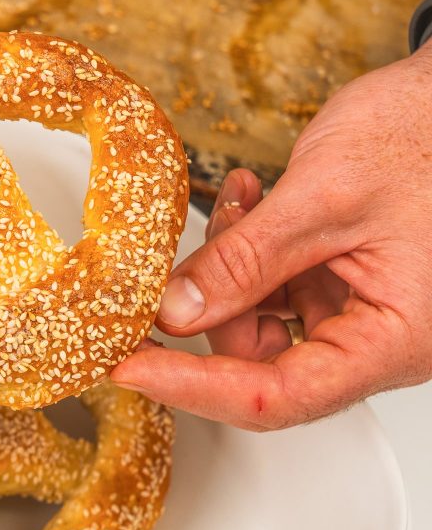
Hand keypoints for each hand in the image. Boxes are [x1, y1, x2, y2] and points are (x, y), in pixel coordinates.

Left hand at [111, 45, 431, 430]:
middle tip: (168, 269)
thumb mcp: (324, 197)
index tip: (127, 366)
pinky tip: (248, 204)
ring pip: (258, 320)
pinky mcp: (339, 281)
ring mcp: (357, 309)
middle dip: (210, 307)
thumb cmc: (426, 134)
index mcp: (396, 339)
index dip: (193, 388)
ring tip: (239, 206)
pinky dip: (247, 249)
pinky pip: (272, 286)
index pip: (277, 396)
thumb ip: (245, 262)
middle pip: (261, 361)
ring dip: (227, 268)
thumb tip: (175, 314)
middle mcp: (378, 337)